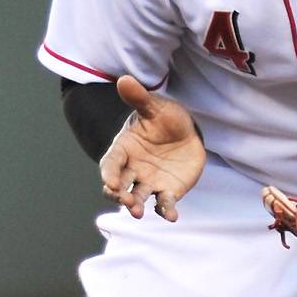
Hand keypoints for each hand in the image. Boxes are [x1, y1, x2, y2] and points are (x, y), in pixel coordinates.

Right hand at [99, 75, 204, 221]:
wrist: (187, 132)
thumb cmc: (165, 118)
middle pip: (119, 186)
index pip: (110, 163)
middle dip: (119, 194)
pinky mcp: (167, 191)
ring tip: (137, 212)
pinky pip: (164, 204)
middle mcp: (132, 170)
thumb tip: (124, 80)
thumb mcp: (154, 106)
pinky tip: (172, 216)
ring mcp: (148, 182)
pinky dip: (166, 211)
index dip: (109, 173)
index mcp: (124, 150)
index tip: (110, 182)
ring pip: (137, 197)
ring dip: (135, 206)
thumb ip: (139, 98)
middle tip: (124, 200)